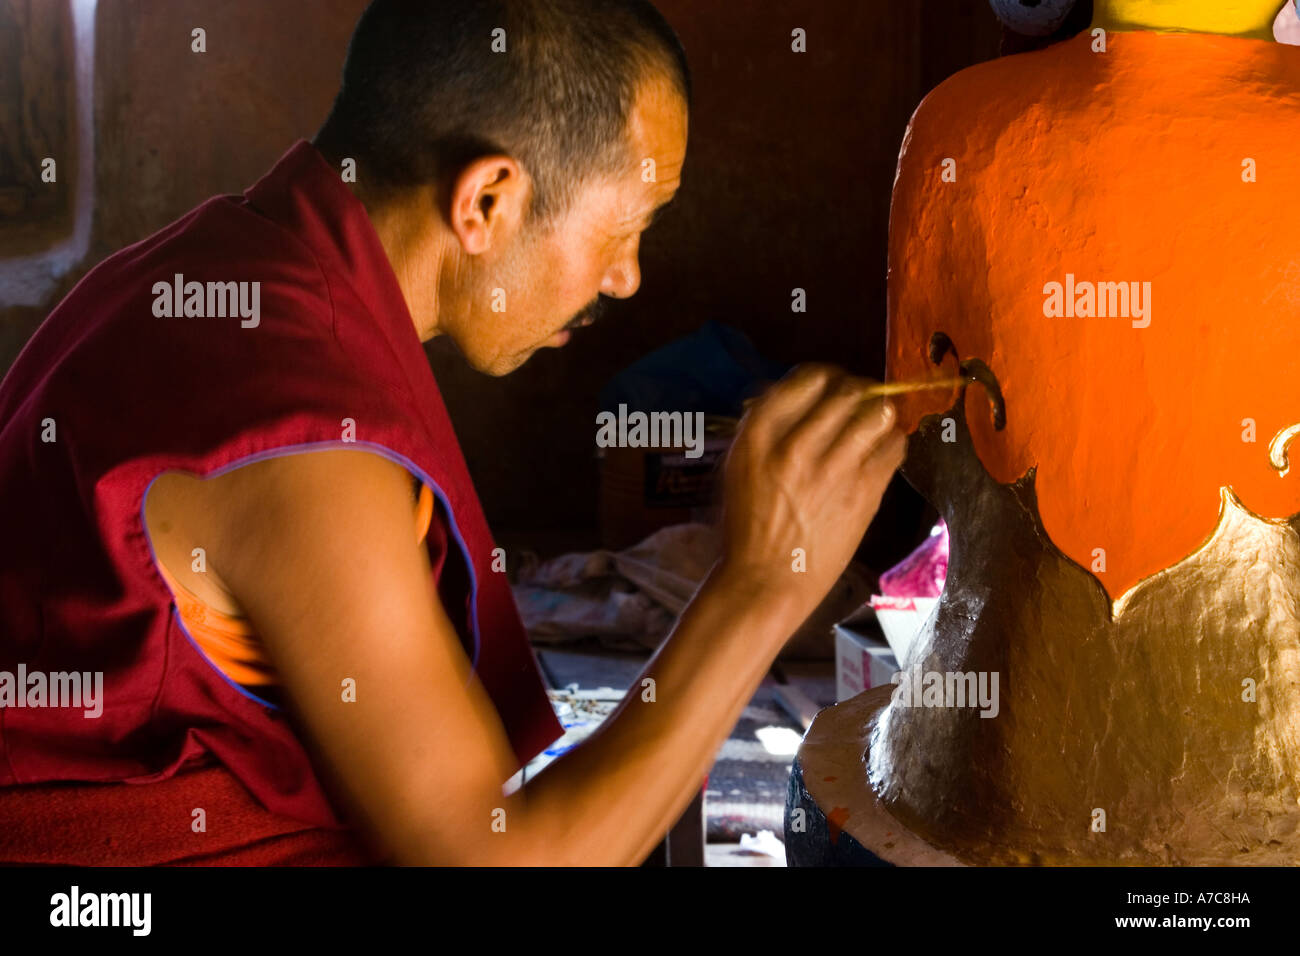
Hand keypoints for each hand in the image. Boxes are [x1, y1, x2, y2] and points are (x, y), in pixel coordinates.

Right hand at [717, 364, 905, 629]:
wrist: (767, 581)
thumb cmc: (749, 526)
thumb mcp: (740, 468)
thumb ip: (767, 429)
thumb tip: (801, 394)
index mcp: (758, 438)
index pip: (805, 380)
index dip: (823, 377)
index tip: (829, 385)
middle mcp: (795, 448)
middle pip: (845, 391)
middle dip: (857, 390)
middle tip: (860, 399)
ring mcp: (832, 472)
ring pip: (876, 415)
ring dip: (879, 412)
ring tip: (875, 420)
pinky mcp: (863, 495)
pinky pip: (893, 448)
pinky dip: (892, 440)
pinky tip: (882, 448)